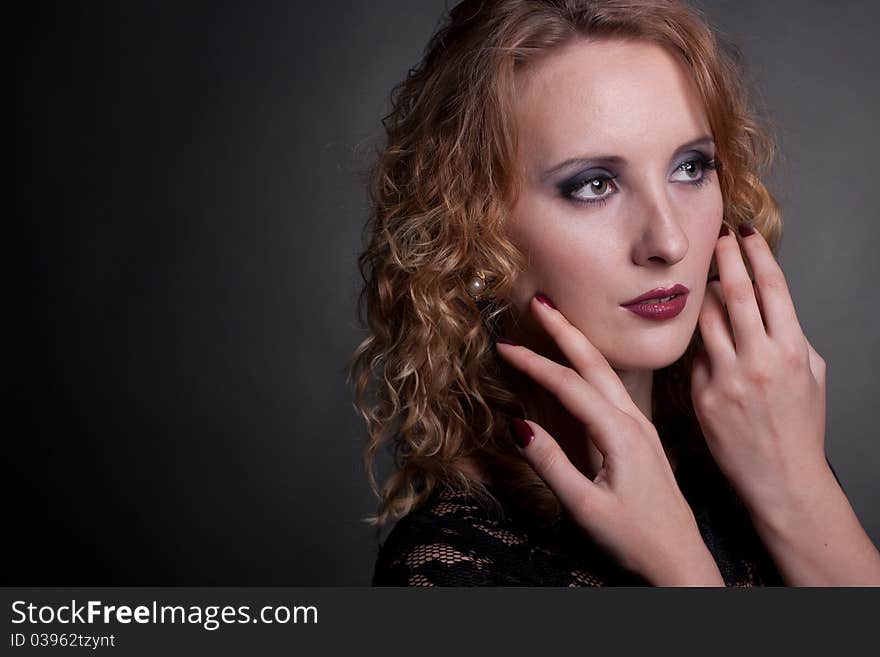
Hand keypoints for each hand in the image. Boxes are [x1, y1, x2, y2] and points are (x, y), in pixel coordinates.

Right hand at [496, 294, 722, 585]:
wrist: (683, 561)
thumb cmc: (637, 539)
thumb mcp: (586, 508)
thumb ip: (551, 464)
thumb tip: (517, 425)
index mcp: (620, 434)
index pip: (569, 385)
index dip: (534, 364)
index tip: (503, 347)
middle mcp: (635, 422)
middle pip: (595, 363)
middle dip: (565, 330)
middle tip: (540, 301)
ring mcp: (642, 427)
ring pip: (607, 373)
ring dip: (580, 344)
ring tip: (558, 322)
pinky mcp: (642, 437)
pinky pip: (614, 390)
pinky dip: (591, 368)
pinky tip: (582, 367)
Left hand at [691, 222, 830, 518]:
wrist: (781, 477)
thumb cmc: (799, 425)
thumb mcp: (812, 375)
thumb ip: (791, 337)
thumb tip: (768, 305)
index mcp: (791, 350)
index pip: (772, 287)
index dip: (756, 254)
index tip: (745, 232)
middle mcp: (758, 360)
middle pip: (734, 293)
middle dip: (724, 258)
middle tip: (715, 238)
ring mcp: (727, 378)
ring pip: (705, 319)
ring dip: (703, 296)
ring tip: (704, 286)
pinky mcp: (702, 395)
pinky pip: (696, 355)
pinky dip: (700, 344)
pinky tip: (704, 344)